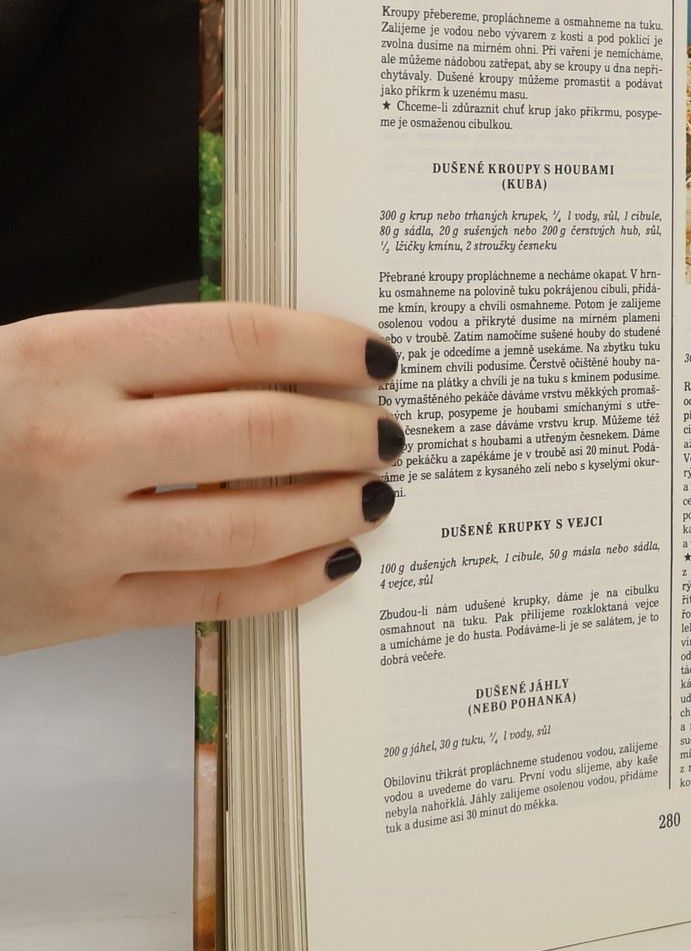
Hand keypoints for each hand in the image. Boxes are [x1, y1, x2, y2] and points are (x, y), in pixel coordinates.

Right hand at [0, 304, 402, 655]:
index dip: (326, 347)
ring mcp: (78, 535)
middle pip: (261, 433)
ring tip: (377, 491)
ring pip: (252, 524)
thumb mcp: (38, 358)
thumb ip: (150, 359)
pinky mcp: (81, 610)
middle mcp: (73, 444)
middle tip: (392, 429)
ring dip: (335, 506)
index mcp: (64, 357)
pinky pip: (216, 596)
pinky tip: (334, 558)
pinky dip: (292, 578)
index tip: (377, 355)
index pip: (238, 340)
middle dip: (348, 432)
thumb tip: (291, 362)